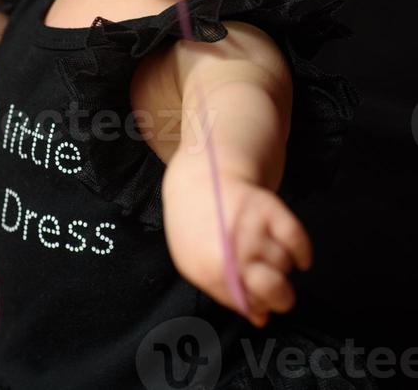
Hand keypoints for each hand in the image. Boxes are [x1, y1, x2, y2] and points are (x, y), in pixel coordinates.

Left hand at [162, 151, 311, 328]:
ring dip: (283, 266)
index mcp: (213, 268)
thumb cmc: (196, 225)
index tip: (260, 301)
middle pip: (276, 290)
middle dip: (282, 297)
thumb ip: (225, 293)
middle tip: (277, 290)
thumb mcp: (196, 265)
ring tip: (268, 257)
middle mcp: (235, 249)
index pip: (251, 305)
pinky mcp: (269, 207)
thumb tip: (261, 319)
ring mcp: (253, 227)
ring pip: (285, 264)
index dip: (259, 306)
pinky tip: (298, 256)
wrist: (199, 180)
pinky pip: (297, 239)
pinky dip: (303, 252)